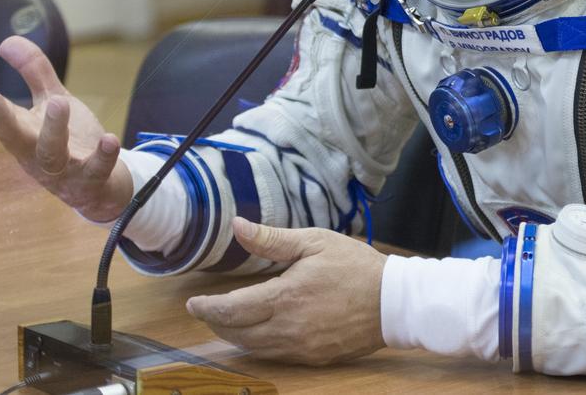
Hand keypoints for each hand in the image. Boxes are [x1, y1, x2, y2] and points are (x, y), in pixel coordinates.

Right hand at [0, 35, 133, 221]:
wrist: (100, 186)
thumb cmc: (68, 140)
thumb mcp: (51, 100)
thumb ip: (34, 72)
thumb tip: (7, 40)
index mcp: (21, 131)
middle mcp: (34, 152)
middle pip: (12, 136)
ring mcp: (61, 169)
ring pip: (52, 151)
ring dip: (53, 128)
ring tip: (58, 101)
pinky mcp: (90, 180)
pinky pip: (96, 170)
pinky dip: (102, 156)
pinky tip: (108, 139)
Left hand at [186, 219, 386, 363]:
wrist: (392, 302)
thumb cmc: (355, 266)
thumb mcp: (315, 242)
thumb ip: (272, 240)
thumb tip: (238, 226)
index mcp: (286, 296)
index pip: (231, 310)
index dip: (207, 308)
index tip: (193, 302)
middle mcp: (288, 328)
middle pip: (236, 334)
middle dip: (216, 322)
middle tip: (205, 310)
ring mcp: (300, 347)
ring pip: (253, 348)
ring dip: (235, 335)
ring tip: (228, 319)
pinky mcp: (312, 358)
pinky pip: (275, 355)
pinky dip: (259, 344)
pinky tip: (260, 330)